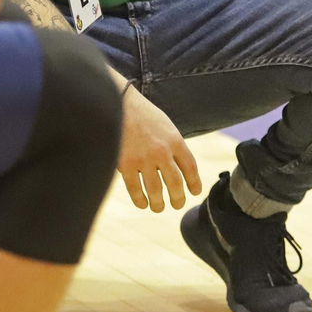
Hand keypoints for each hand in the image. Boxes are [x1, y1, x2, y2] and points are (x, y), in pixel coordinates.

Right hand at [118, 86, 201, 211]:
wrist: (117, 103)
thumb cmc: (141, 114)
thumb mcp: (164, 125)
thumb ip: (172, 144)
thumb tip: (178, 167)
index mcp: (175, 140)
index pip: (190, 167)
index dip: (194, 182)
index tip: (194, 192)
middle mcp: (162, 151)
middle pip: (175, 183)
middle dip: (178, 198)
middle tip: (177, 204)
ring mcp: (144, 159)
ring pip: (156, 190)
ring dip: (159, 203)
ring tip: (158, 208)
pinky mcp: (126, 165)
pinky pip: (135, 189)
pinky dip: (140, 200)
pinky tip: (142, 203)